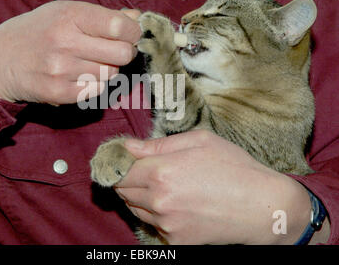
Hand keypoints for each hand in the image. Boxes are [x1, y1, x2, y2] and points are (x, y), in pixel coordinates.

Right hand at [0, 1, 140, 103]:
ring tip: (90, 62)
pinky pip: (96, 90)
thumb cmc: (37, 32)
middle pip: (122, 54)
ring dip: (107, 69)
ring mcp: (62, 70)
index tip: (128, 34)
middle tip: (113, 50)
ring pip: (111, 74)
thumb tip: (136, 18)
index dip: (133, 32)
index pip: (120, 27)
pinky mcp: (59, 93)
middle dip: (124, 52)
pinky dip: (94, 84)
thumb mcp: (64, 12)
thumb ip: (102, 15)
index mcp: (69, 16)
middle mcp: (66, 42)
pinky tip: (80, 76)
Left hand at [115, 130, 313, 244]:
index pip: (118, 170)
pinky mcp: (176, 241)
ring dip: (141, 196)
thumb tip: (128, 146)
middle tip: (148, 170)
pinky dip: (157, 214)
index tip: (124, 159)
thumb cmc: (234, 167)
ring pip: (135, 208)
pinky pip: (153, 225)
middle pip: (122, 190)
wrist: (263, 206)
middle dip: (129, 178)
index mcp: (161, 172)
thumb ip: (158, 144)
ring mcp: (166, 224)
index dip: (119, 163)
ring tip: (166, 186)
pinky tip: (177, 204)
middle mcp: (158, 200)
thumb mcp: (199, 141)